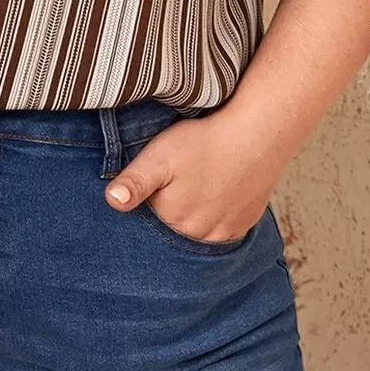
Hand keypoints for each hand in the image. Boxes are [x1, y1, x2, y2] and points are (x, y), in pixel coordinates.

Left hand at [103, 113, 280, 245]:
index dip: (149, 200)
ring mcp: (225, 232)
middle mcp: (200, 235)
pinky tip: (217, 193)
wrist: (257, 134)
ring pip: (199, 230)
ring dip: (195, 215)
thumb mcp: (159, 156)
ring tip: (198, 185)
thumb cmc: (204, 142)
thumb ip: (134, 182)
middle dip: (171, 210)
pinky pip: (222, 228)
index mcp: (173, 221)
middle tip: (180, 179)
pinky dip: (217, 215)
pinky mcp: (244, 223)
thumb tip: (112, 203)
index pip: (149, 220)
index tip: (157, 181)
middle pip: (174, 228)